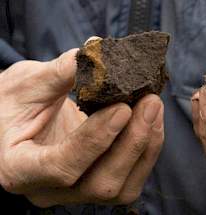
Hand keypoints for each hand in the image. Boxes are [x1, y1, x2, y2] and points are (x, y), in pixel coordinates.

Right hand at [0, 49, 163, 206]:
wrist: (16, 118)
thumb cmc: (14, 101)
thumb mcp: (27, 83)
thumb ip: (62, 71)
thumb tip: (99, 52)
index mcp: (19, 167)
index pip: (60, 166)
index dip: (95, 139)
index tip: (122, 107)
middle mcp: (49, 188)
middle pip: (100, 183)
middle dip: (132, 142)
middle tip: (150, 101)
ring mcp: (75, 190)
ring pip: (122, 186)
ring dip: (146, 144)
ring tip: (154, 106)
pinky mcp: (96, 179)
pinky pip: (130, 175)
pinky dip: (147, 147)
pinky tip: (151, 119)